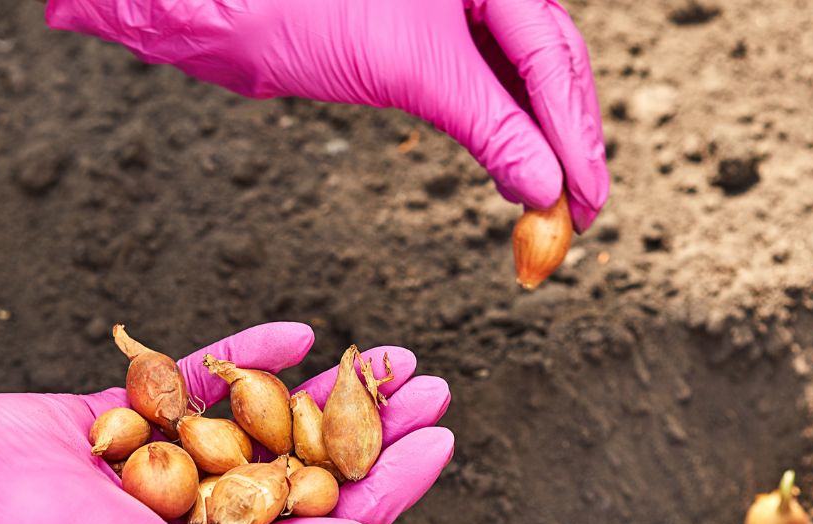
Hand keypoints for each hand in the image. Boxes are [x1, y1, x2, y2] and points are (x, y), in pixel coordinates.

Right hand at [0, 323, 452, 523]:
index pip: (333, 515)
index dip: (394, 479)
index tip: (443, 437)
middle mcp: (211, 506)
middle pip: (317, 458)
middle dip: (379, 423)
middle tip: (433, 384)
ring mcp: (177, 454)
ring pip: (274, 412)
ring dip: (332, 384)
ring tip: (389, 352)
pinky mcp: (139, 410)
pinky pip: (207, 376)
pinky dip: (250, 354)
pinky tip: (298, 333)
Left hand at [45, 0, 608, 230]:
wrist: (224, 5)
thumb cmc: (306, 8)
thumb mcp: (413, 68)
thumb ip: (489, 125)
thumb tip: (544, 186)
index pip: (554, 56)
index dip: (578, 133)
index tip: (587, 199)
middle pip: (547, 69)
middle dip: (567, 143)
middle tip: (579, 213)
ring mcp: (452, 13)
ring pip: (517, 85)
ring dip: (536, 147)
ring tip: (549, 207)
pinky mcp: (422, 45)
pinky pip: (480, 93)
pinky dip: (499, 139)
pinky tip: (511, 175)